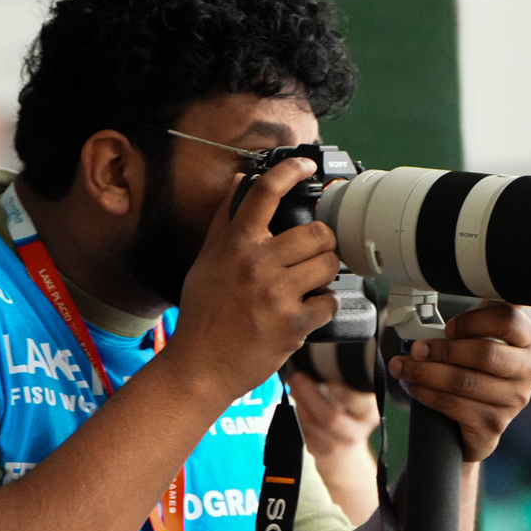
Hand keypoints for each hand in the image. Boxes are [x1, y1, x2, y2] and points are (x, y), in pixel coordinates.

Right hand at [165, 159, 340, 401]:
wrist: (201, 366)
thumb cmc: (202, 314)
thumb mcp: (206, 261)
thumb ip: (224, 220)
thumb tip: (239, 181)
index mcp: (236, 245)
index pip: (265, 193)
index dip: (291, 170)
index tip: (305, 164)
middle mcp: (257, 264)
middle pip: (316, 233)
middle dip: (322, 242)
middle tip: (315, 252)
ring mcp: (277, 294)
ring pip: (329, 264)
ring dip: (326, 272)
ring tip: (311, 282)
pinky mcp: (293, 324)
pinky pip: (329, 302)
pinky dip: (323, 306)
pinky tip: (307, 310)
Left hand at [288, 370, 378, 522]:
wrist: (345, 453)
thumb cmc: (347, 415)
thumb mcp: (352, 399)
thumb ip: (341, 380)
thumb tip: (314, 357)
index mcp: (369, 411)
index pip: (359, 401)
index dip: (343, 392)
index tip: (329, 379)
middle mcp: (357, 430)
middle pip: (332, 416)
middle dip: (311, 394)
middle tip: (297, 376)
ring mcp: (338, 443)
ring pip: (314, 425)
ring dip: (300, 403)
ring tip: (292, 385)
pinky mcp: (323, 452)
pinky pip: (305, 433)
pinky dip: (297, 416)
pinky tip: (295, 402)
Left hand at [387, 303, 530, 461]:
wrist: (477, 417)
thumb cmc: (477, 366)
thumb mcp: (483, 334)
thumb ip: (479, 312)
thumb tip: (458, 282)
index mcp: (529, 340)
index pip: (507, 320)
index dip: (473, 321)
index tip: (447, 327)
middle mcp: (527, 371)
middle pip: (484, 354)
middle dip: (441, 350)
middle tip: (414, 349)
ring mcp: (513, 401)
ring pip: (463, 382)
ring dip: (424, 373)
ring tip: (402, 367)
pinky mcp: (493, 426)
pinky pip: (453, 407)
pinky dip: (426, 394)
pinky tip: (413, 386)